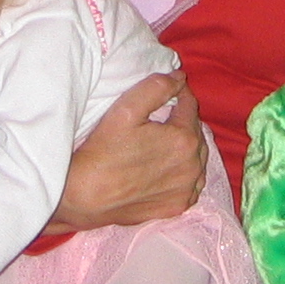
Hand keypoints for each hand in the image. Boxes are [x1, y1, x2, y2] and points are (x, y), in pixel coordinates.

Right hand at [49, 71, 204, 233]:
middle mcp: (193, 166)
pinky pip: (192, 183)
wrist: (87, 196)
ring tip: (164, 141)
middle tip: (161, 117)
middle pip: (196, 132)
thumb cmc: (104, 150)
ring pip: (197, 158)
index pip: (190, 105)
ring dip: (187, 146)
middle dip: (183, 120)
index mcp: (184, 139)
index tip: (166, 93)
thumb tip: (180, 78)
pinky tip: (168, 167)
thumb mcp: (126, 109)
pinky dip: (184, 171)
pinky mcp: (178, 206)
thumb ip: (157, 87)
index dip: (178, 94)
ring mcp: (187, 189)